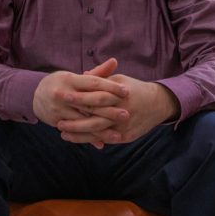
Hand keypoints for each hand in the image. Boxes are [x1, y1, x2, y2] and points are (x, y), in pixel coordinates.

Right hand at [33, 58, 128, 148]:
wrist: (35, 95)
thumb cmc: (62, 83)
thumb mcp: (75, 76)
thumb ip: (97, 72)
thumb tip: (115, 61)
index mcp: (70, 79)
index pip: (94, 83)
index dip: (111, 87)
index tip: (126, 92)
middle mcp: (64, 94)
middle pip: (90, 103)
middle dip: (109, 110)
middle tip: (126, 115)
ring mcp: (59, 109)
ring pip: (84, 121)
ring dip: (101, 130)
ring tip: (118, 135)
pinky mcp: (56, 122)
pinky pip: (75, 131)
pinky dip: (89, 138)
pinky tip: (102, 143)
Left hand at [56, 66, 180, 145]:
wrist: (158, 104)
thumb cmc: (134, 89)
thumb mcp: (119, 79)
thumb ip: (100, 78)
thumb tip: (81, 75)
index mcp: (118, 94)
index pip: (94, 96)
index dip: (77, 97)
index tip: (62, 97)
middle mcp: (121, 110)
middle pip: (94, 116)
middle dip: (74, 119)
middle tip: (56, 119)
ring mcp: (124, 126)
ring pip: (97, 131)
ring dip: (78, 133)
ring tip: (62, 131)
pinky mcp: (126, 136)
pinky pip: (105, 139)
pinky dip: (90, 140)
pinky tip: (76, 139)